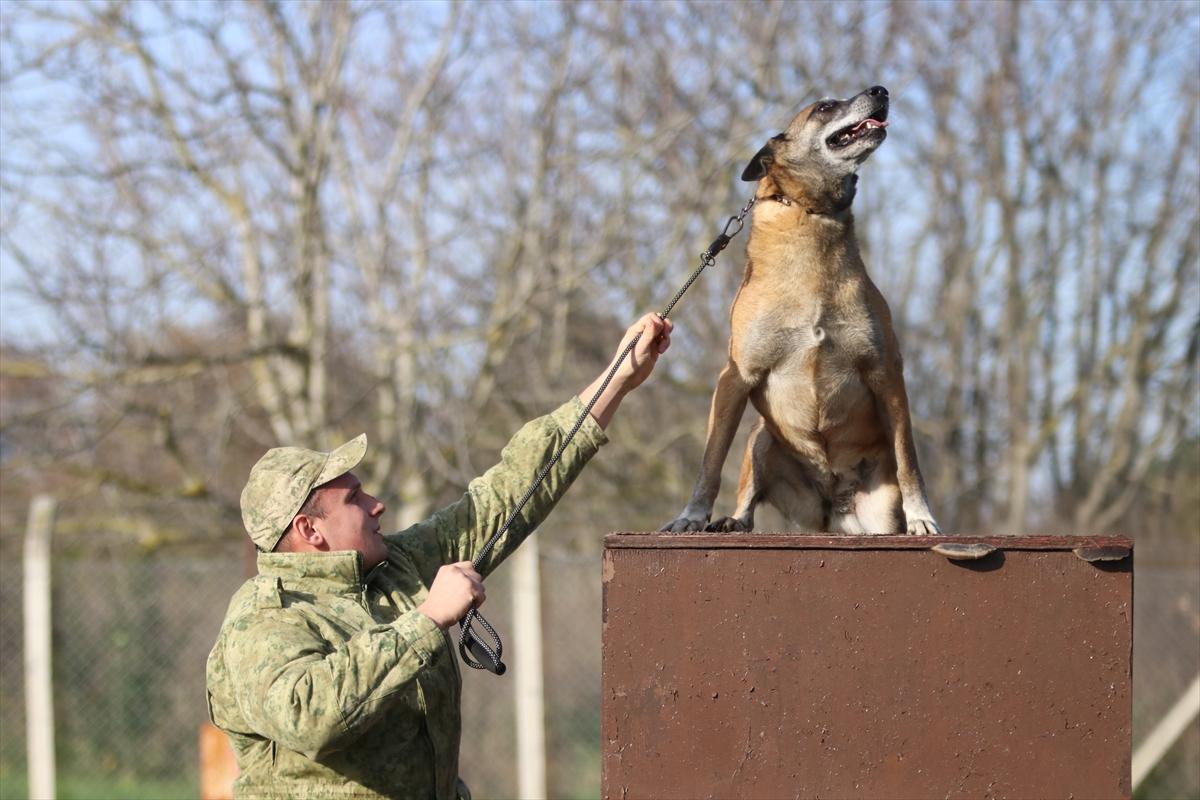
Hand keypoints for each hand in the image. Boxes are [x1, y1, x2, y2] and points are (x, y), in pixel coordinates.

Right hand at [418, 561, 485, 629]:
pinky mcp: (471, 588)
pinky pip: (482, 596)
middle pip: (475, 574)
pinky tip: (467, 608)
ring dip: (476, 595)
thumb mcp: (442, 584)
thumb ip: (454, 579)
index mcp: (447, 568)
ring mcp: (465, 578)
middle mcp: (456, 570)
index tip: (467, 585)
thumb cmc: (436, 605)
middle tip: (466, 596)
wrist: (433, 615)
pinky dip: (478, 603)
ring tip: (465, 603)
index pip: (467, 565)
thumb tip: (469, 581)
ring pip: (480, 585)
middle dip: (474, 585)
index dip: (469, 576)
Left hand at [579, 313, 673, 429]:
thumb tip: (655, 319)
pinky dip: (665, 344)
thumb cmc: (629, 363)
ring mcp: (648, 341)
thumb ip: (648, 334)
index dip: (659, 321)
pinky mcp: (653, 349)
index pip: (651, 317)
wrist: (626, 379)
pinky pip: (662, 341)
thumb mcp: (641, 348)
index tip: (660, 331)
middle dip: (665, 328)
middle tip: (665, 336)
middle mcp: (642, 333)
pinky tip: (661, 352)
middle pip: (659, 322)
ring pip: (662, 332)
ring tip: (661, 349)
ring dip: (666, 338)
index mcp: (637, 330)